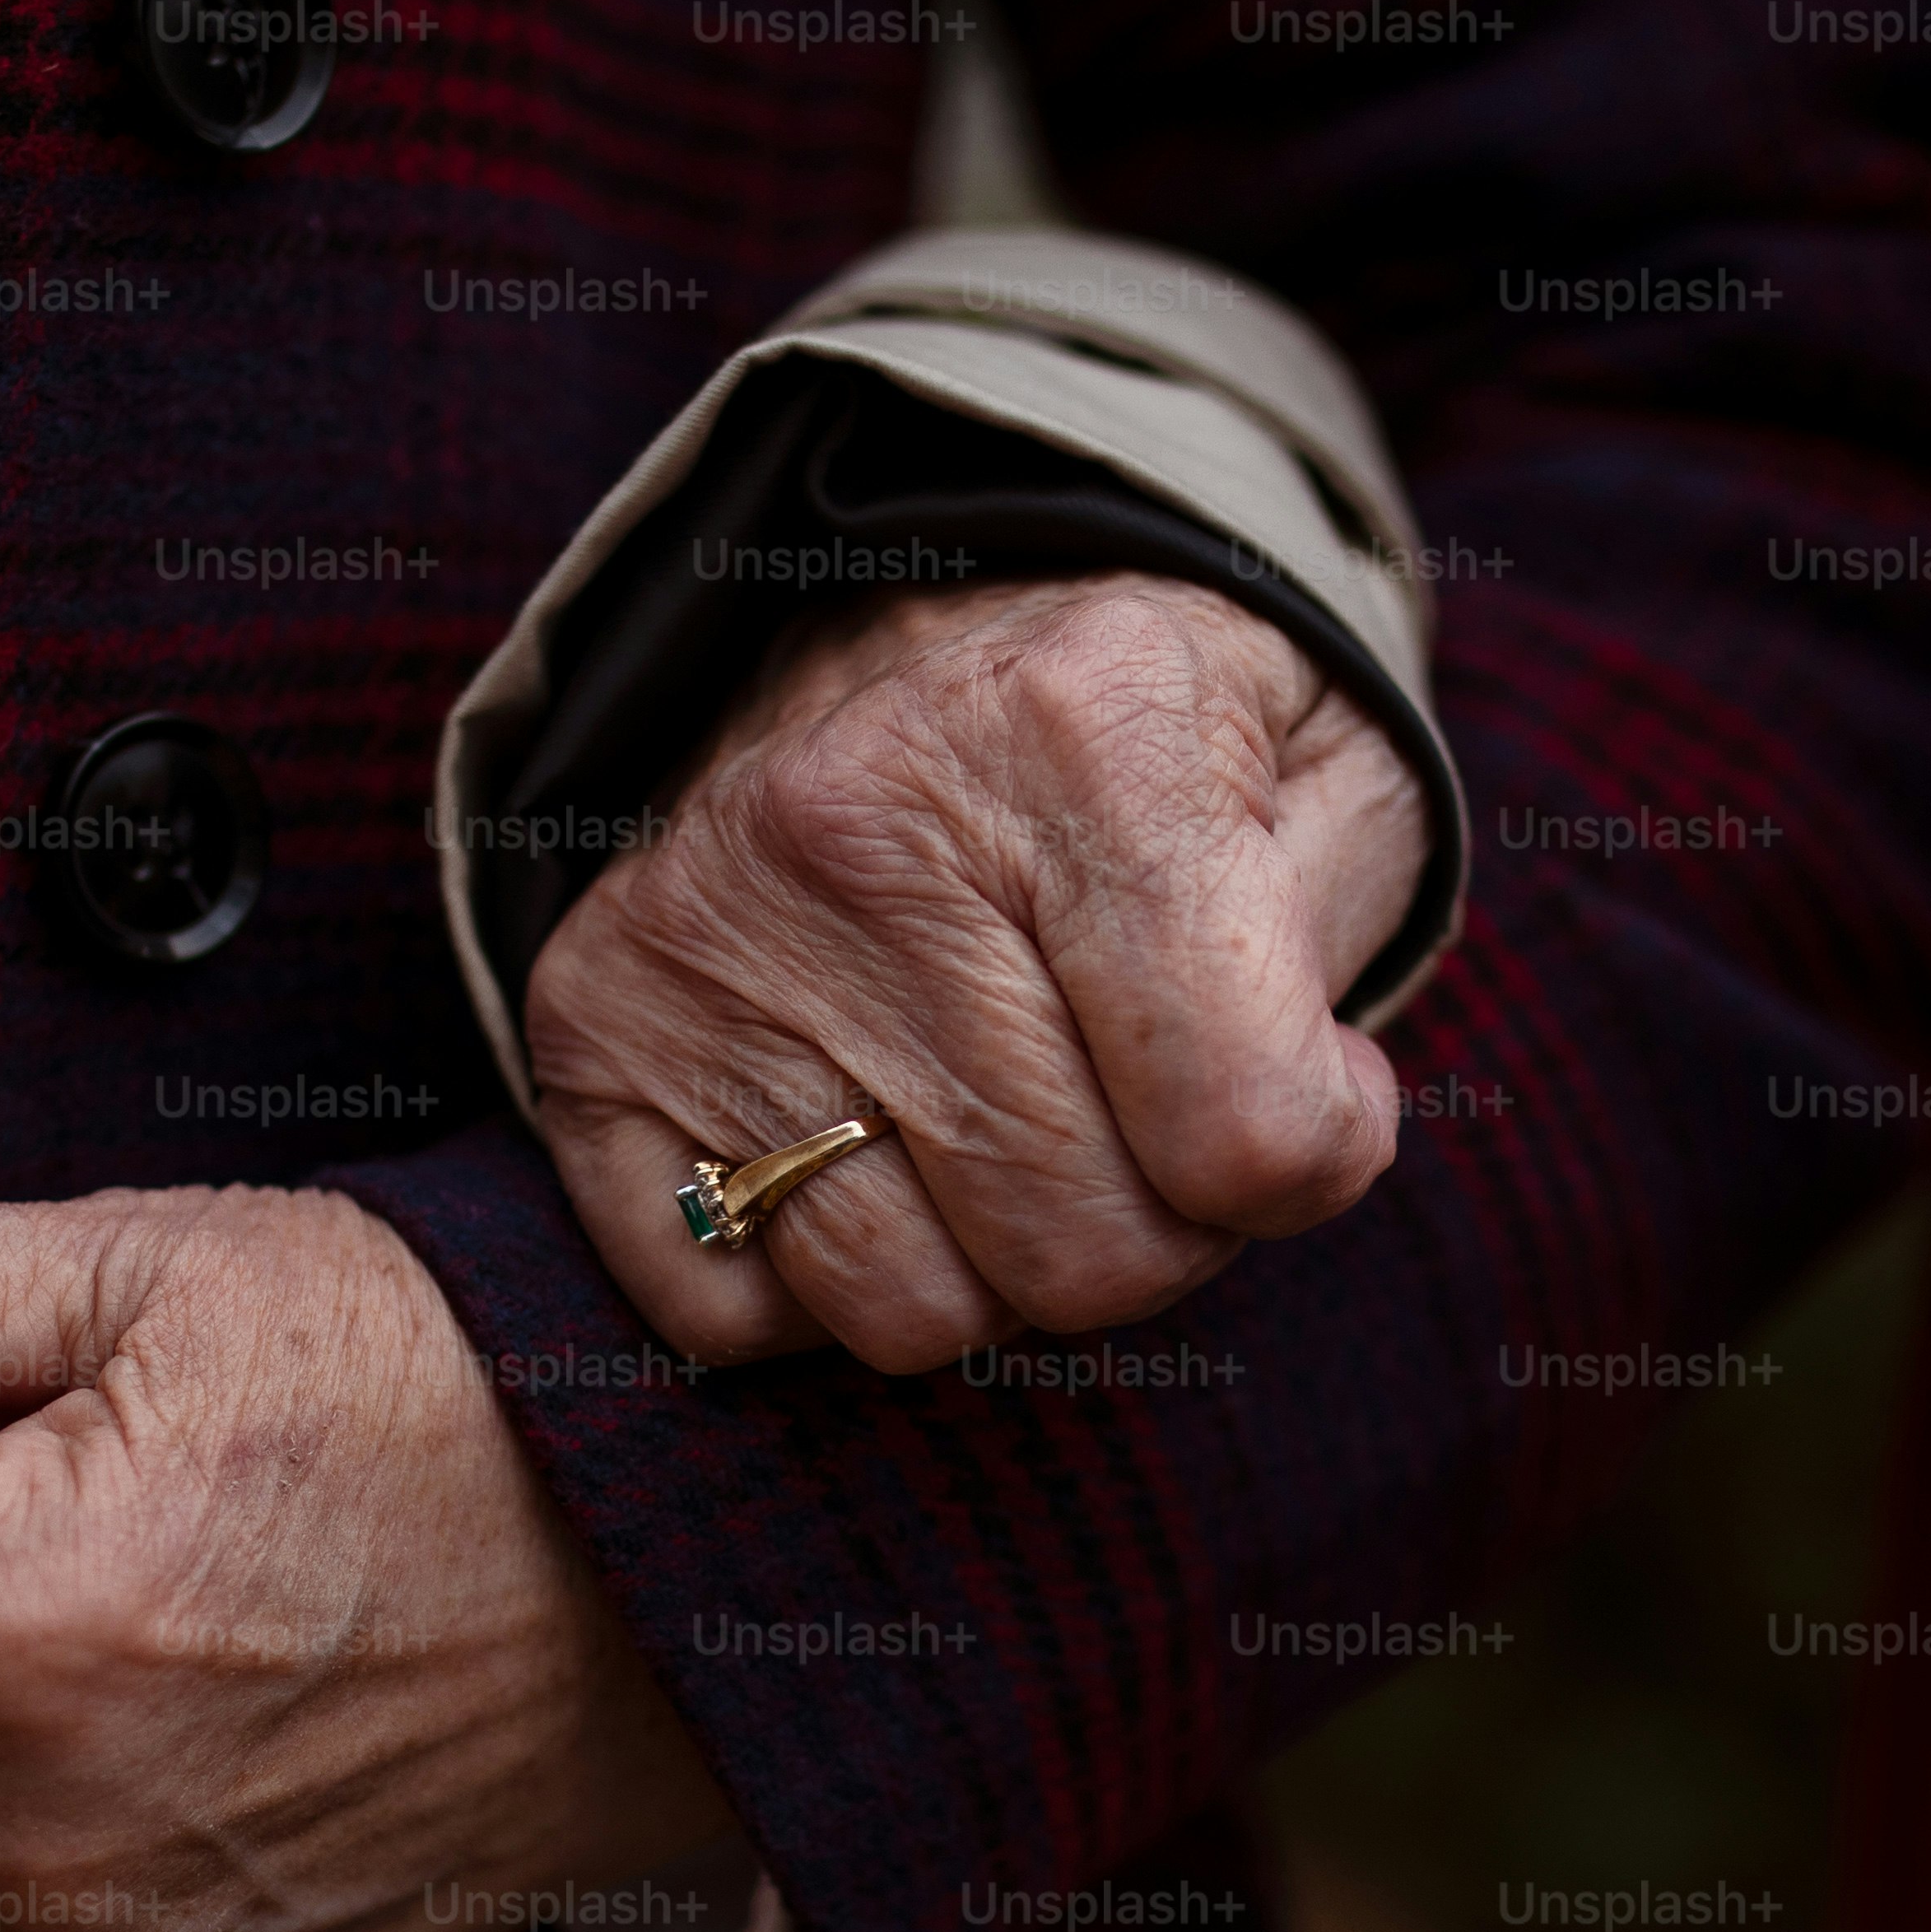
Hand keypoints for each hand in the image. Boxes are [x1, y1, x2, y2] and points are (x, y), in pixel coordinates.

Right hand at [525, 570, 1427, 1372]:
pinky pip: (731, 1313)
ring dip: (996, 1266)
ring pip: (913, 1309)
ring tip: (1013, 1127)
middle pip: (1085, 1250)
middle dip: (1160, 1229)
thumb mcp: (1328, 773)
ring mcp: (705, 925)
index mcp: (1088, 727)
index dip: (1311, 1159)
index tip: (1300, 1087)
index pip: (1244, 1132)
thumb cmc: (1160, 740)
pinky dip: (821, 1279)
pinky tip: (872, 1145)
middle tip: (1148, 1116)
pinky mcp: (591, 1019)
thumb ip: (1339, 970)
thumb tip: (1284, 1152)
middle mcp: (866, 818)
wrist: (923, 618)